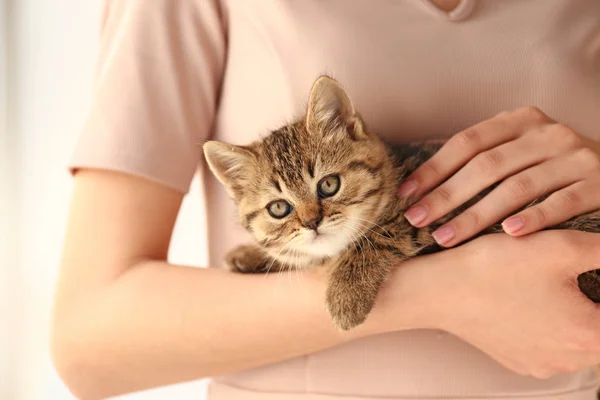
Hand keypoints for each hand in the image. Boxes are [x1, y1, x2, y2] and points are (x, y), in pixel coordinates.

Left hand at [398, 106, 599, 246]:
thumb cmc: (556, 170)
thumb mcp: (522, 153)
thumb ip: (485, 160)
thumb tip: (423, 189)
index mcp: (520, 121)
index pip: (466, 142)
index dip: (433, 169)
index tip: (405, 195)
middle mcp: (547, 133)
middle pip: (486, 165)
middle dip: (446, 196)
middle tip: (416, 220)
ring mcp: (576, 156)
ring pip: (517, 187)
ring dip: (477, 215)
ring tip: (446, 237)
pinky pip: (562, 202)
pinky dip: (533, 218)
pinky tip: (507, 235)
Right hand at [434, 230, 599, 378]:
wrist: (439, 289)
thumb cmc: (492, 271)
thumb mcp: (561, 246)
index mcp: (589, 334)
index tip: (590, 274)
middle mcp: (569, 359)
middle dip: (592, 300)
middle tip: (572, 274)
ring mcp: (541, 363)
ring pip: (576, 339)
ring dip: (572, 314)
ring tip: (548, 284)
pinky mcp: (518, 361)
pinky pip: (548, 345)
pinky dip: (546, 324)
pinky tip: (527, 299)